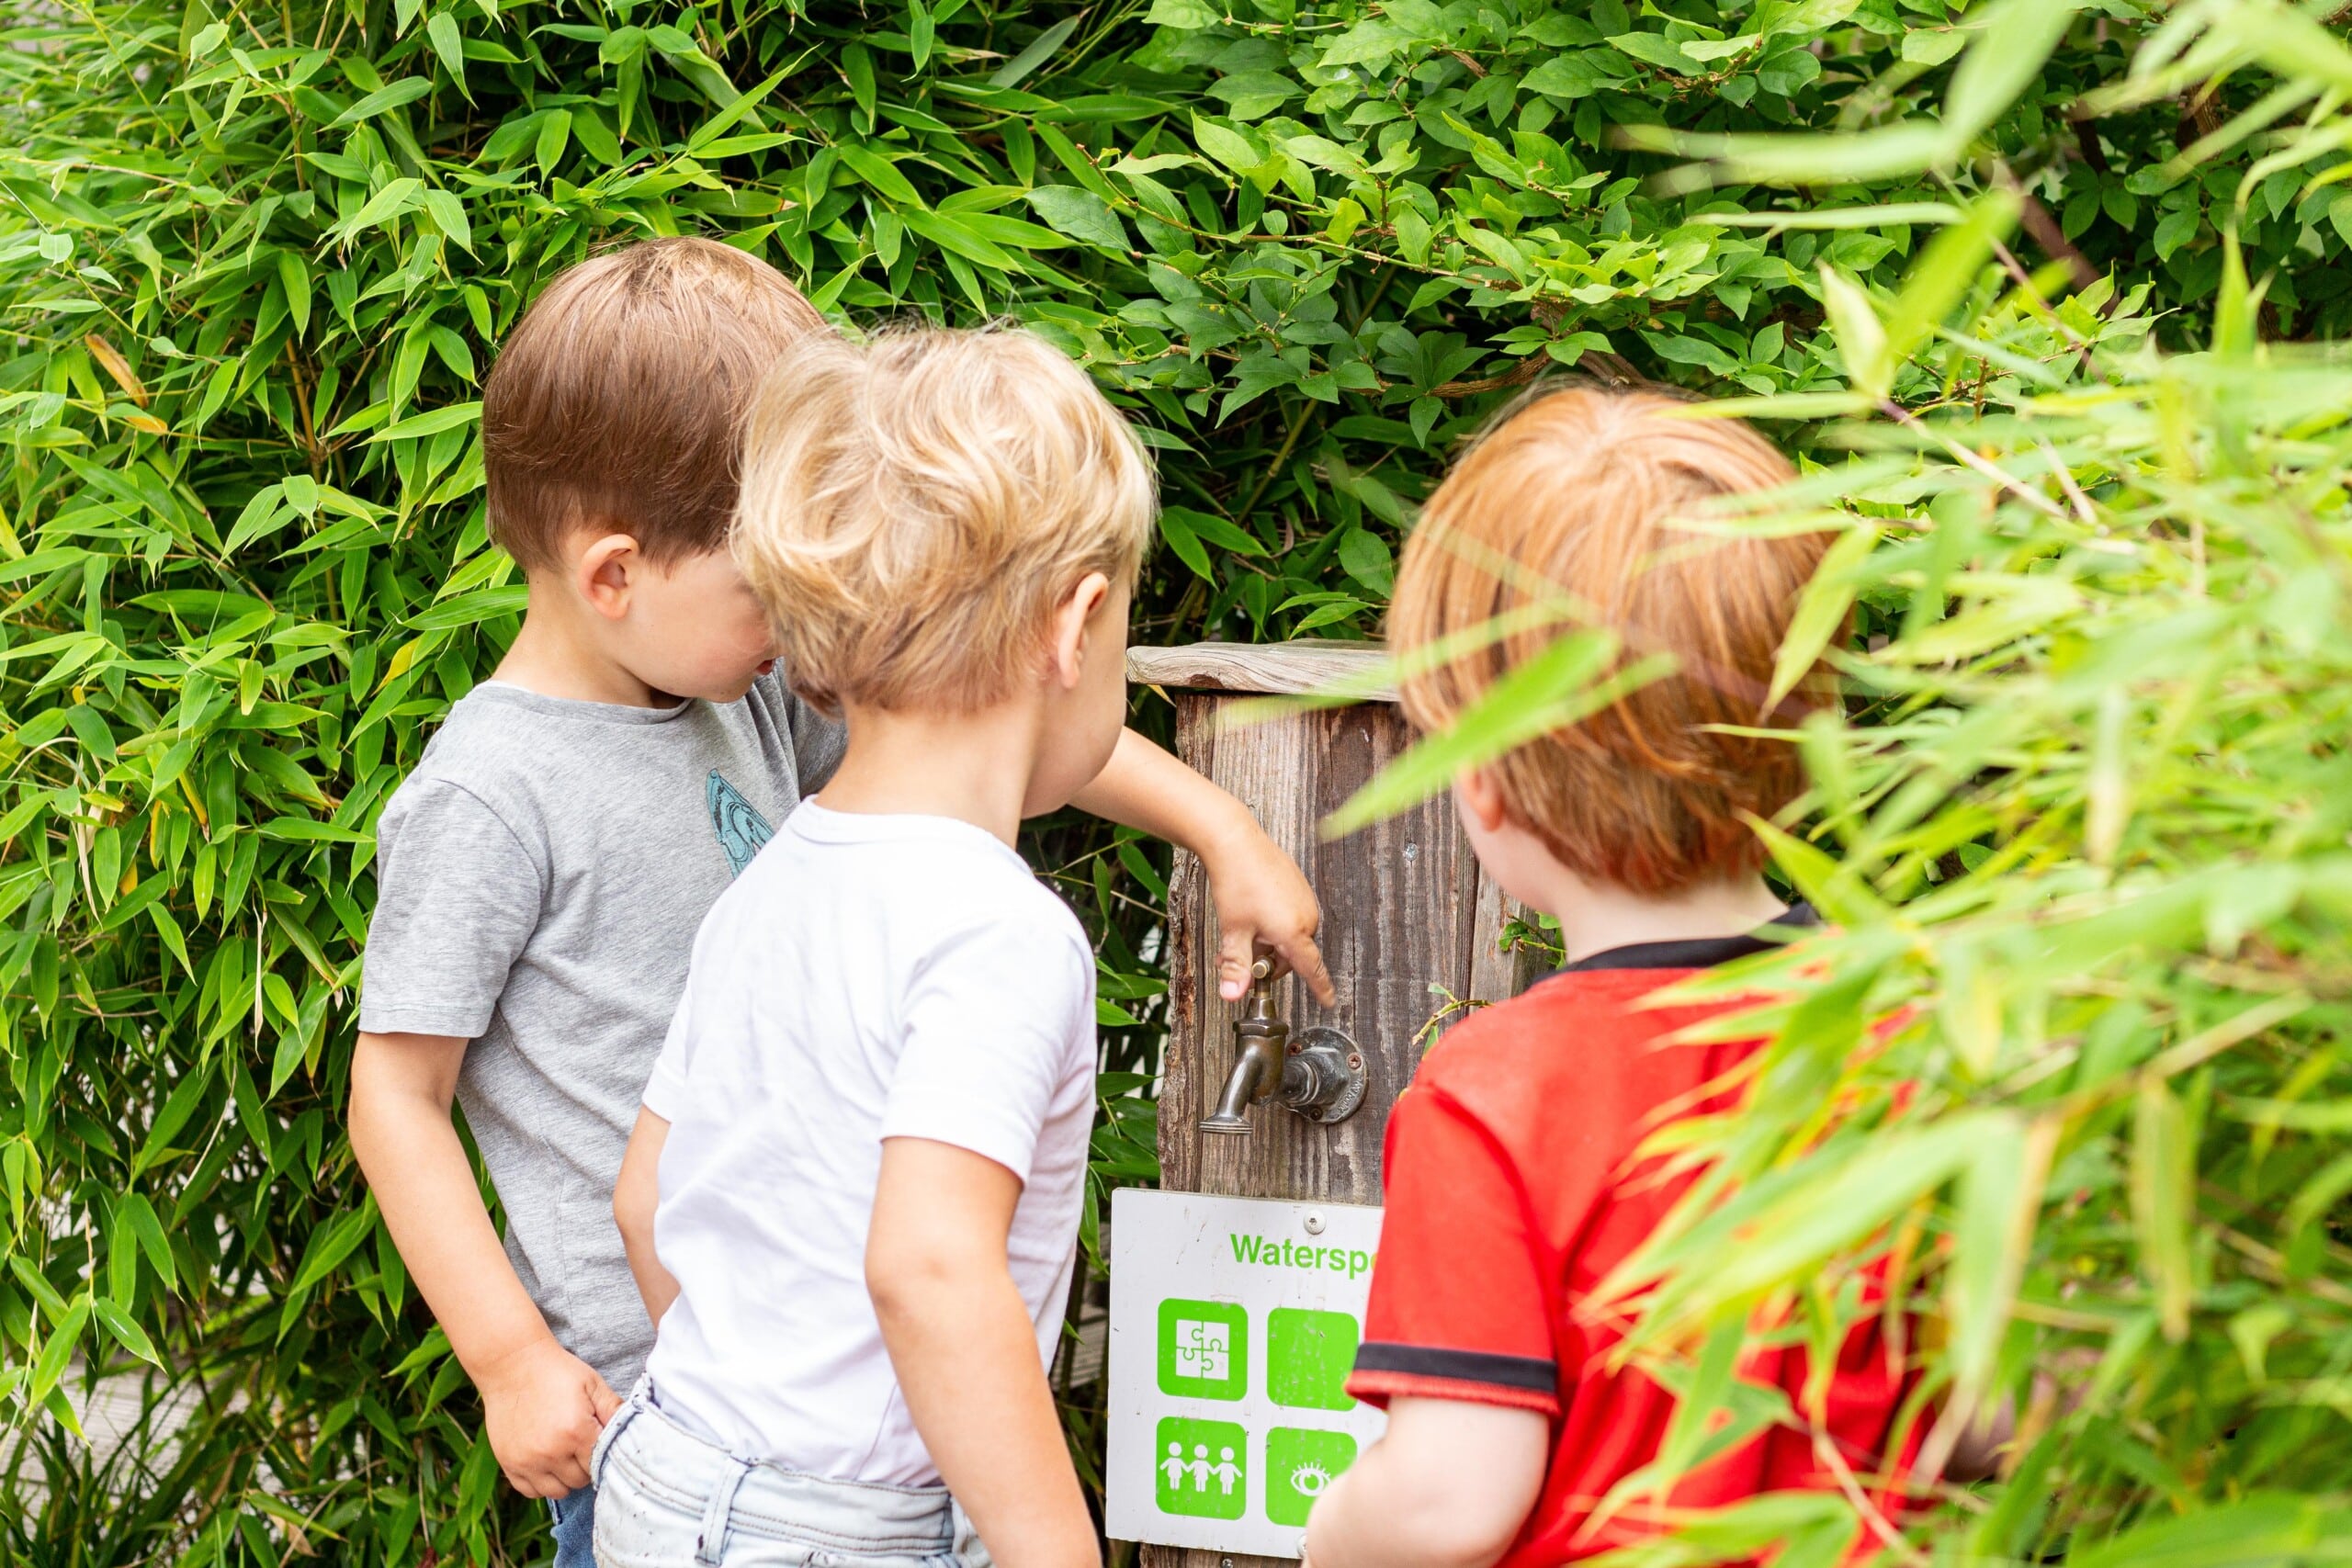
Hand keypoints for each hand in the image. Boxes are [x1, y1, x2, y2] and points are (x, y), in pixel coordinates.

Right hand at [475, 1336, 620, 1497]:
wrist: (511, 1364)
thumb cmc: (556, 1372)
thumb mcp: (592, 1384)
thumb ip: (614, 1410)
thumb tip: (633, 1431)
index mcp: (576, 1432)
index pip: (599, 1466)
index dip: (602, 1456)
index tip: (597, 1444)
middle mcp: (551, 1452)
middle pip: (579, 1481)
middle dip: (584, 1467)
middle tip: (580, 1446)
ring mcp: (527, 1461)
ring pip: (556, 1491)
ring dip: (564, 1478)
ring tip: (563, 1455)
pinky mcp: (508, 1463)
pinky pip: (530, 1491)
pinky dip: (540, 1482)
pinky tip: (544, 1462)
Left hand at [1202, 820, 1334, 1005]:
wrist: (1236, 841)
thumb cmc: (1237, 881)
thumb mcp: (1233, 930)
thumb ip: (1236, 966)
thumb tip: (1233, 994)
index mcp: (1294, 931)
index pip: (1313, 969)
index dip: (1320, 988)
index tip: (1329, 1001)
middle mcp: (1306, 916)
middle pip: (1293, 955)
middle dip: (1268, 960)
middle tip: (1240, 954)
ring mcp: (1304, 899)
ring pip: (1289, 935)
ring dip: (1268, 941)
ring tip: (1243, 929)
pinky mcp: (1298, 886)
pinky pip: (1290, 915)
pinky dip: (1273, 922)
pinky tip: (1253, 910)